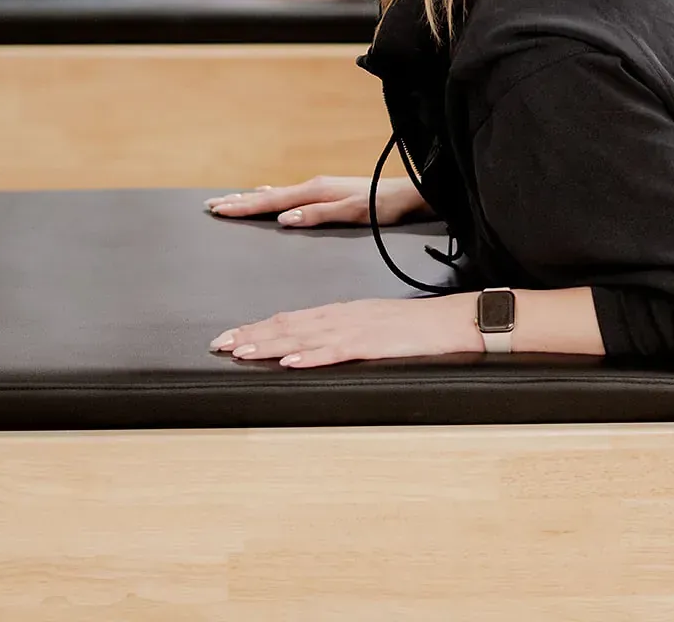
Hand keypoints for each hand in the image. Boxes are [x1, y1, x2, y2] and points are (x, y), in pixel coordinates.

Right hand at [206, 175, 426, 226]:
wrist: (408, 194)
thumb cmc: (383, 206)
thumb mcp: (352, 212)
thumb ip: (318, 215)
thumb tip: (284, 218)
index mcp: (315, 192)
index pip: (271, 201)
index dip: (243, 206)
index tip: (217, 208)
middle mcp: (313, 187)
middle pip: (268, 195)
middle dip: (239, 200)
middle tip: (211, 204)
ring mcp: (319, 188)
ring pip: (276, 193)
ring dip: (252, 198)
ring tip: (230, 200)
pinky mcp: (326, 193)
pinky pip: (288, 194)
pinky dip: (271, 196)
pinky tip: (268, 196)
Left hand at [210, 293, 479, 367]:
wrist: (454, 321)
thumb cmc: (417, 329)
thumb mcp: (374, 330)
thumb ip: (345, 338)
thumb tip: (313, 350)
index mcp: (342, 312)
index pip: (292, 319)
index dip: (259, 327)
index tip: (231, 336)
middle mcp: (343, 316)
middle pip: (289, 324)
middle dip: (252, 334)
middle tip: (219, 343)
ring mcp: (357, 328)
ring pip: (304, 336)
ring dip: (270, 343)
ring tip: (241, 350)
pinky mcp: (373, 343)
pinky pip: (336, 350)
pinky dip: (312, 355)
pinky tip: (291, 361)